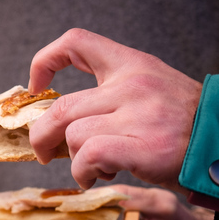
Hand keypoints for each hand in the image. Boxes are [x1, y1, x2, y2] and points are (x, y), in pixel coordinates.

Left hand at [28, 28, 201, 192]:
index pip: (76, 42)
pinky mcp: (145, 146)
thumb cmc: (182, 122)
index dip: (45, 61)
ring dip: (73, 160)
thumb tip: (59, 119)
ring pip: (74, 135)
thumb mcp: (149, 89)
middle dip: (41, 136)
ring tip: (91, 168)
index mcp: (131, 64)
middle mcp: (133, 85)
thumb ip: (110, 94)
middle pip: (61, 107)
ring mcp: (140, 114)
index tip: (36, 88)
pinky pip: (90, 156)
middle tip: (44, 152)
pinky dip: (84, 172)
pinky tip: (96, 177)